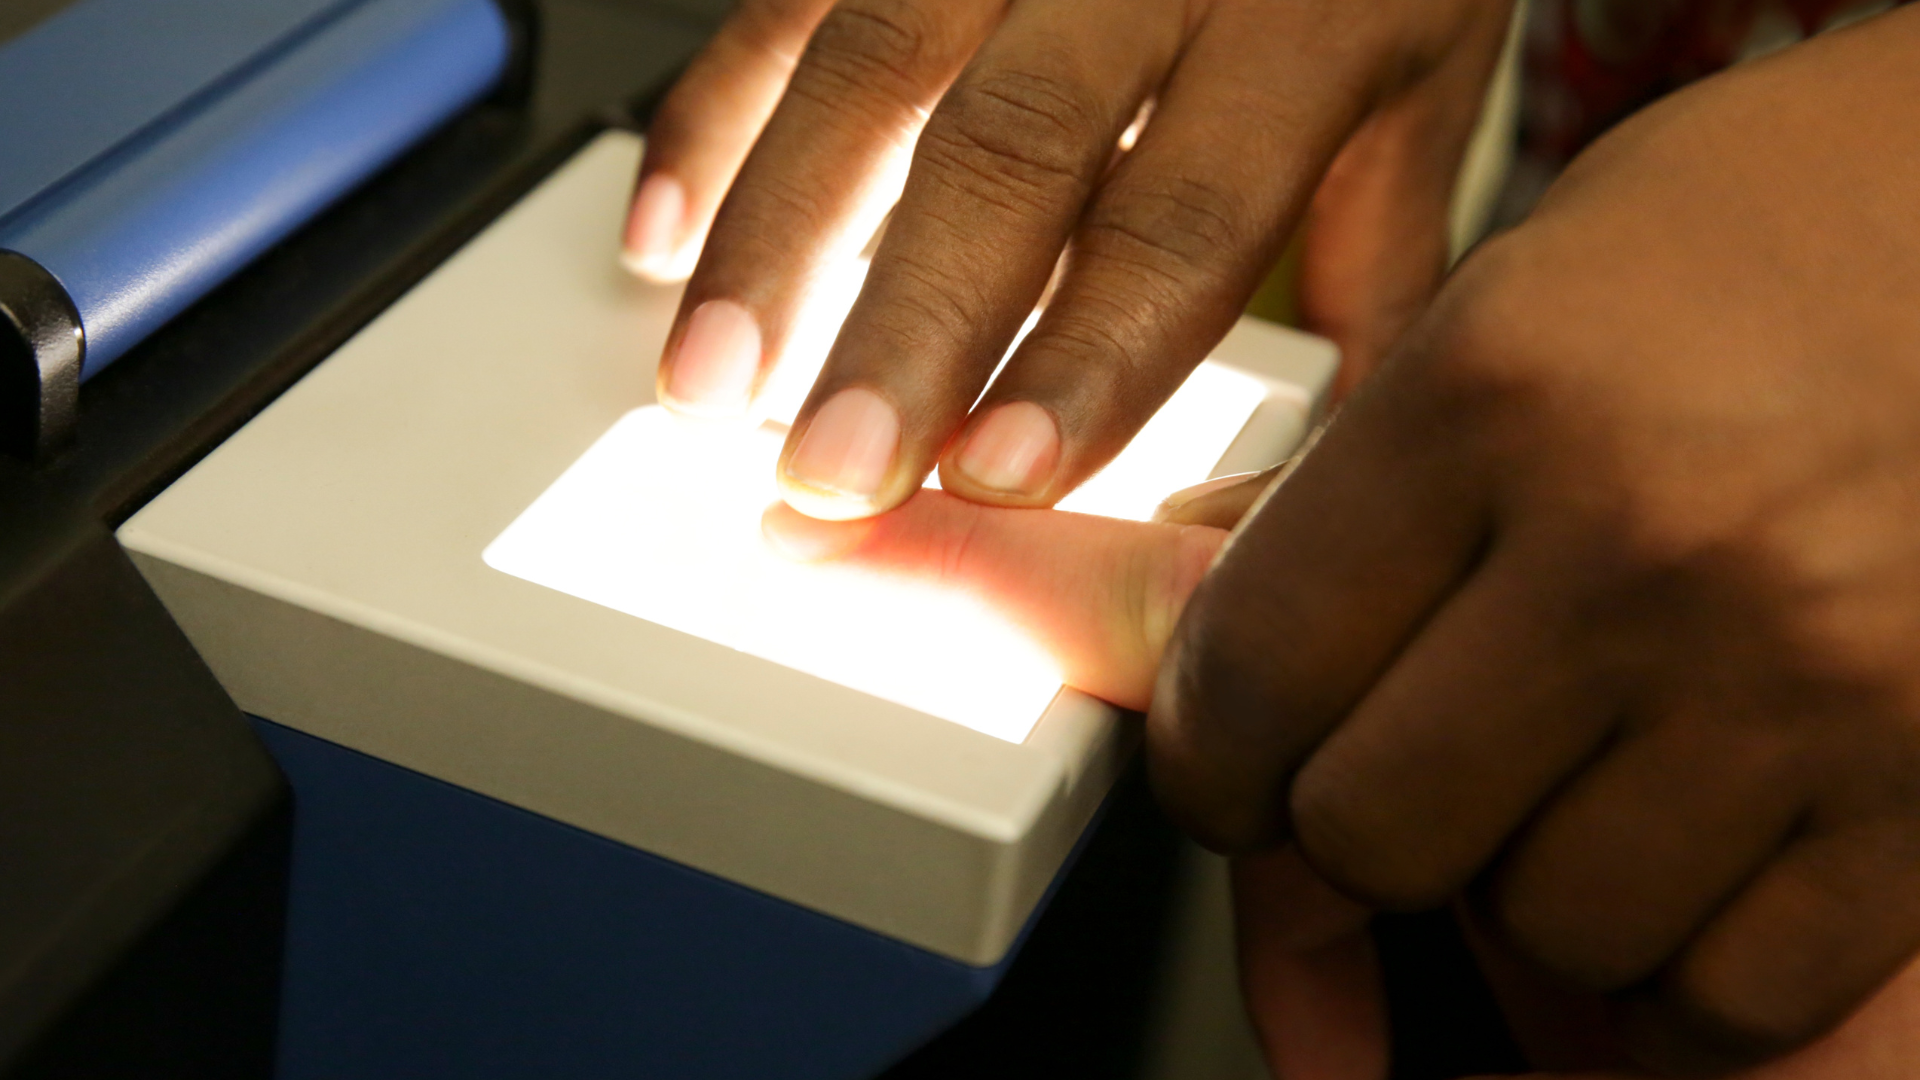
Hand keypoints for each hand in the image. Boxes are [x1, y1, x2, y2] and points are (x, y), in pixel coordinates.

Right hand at [634, 0, 1513, 519]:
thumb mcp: (1423, 91)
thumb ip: (1373, 265)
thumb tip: (1332, 462)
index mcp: (1309, 18)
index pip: (1186, 210)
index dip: (1087, 353)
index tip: (999, 473)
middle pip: (1011, 146)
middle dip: (908, 323)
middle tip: (836, 468)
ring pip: (871, 60)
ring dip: (773, 234)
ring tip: (716, 386)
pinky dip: (710, 117)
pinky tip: (664, 237)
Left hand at [1148, 8, 1919, 1071]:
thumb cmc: (1764, 239)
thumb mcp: (1515, 296)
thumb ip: (1338, 482)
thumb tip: (1156, 614)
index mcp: (1497, 390)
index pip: (1250, 673)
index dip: (1209, 755)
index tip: (1229, 765)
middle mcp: (1644, 538)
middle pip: (1372, 832)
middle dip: (1359, 824)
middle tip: (1409, 764)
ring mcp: (1808, 670)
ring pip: (1554, 926)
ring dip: (1535, 881)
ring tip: (1585, 766)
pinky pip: (1735, 988)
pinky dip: (1690, 956)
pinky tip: (1696, 837)